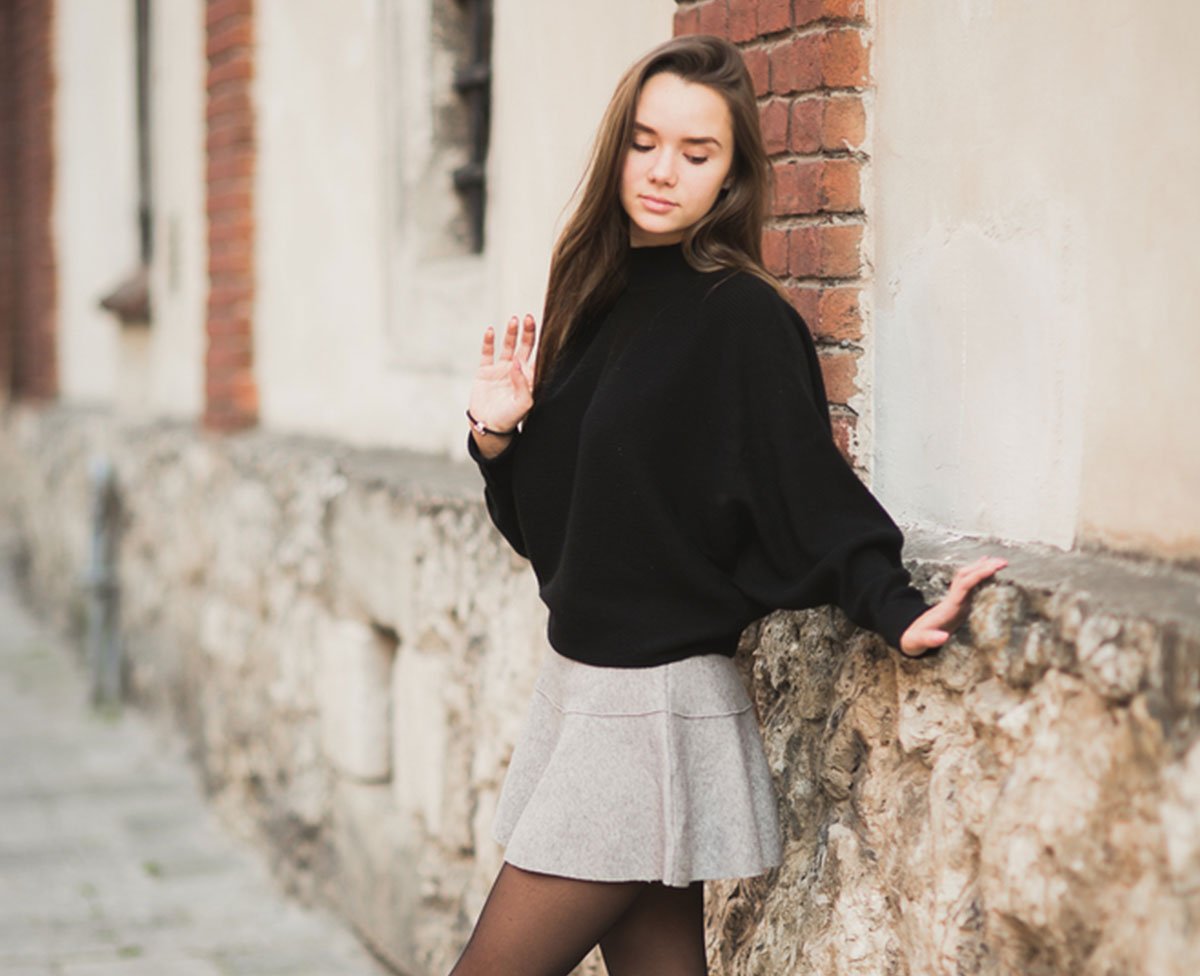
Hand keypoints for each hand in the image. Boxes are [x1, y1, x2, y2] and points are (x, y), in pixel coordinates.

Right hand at [468, 315, 535, 453]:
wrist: (488, 426)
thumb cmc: (510, 418)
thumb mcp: (522, 404)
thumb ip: (523, 383)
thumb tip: (518, 362)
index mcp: (528, 378)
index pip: (537, 357)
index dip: (541, 344)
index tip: (545, 328)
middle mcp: (516, 371)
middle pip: (525, 347)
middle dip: (528, 333)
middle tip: (529, 318)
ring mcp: (500, 370)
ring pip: (508, 347)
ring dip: (511, 333)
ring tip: (514, 320)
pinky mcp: (485, 371)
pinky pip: (487, 353)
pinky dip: (488, 342)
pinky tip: (491, 331)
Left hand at [898, 556, 1007, 656]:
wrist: (912, 635)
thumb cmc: (917, 638)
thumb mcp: (920, 641)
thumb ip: (930, 639)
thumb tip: (944, 637)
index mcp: (948, 606)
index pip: (964, 585)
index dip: (977, 576)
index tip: (992, 568)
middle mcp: (953, 598)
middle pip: (966, 576)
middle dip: (983, 567)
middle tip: (1003, 562)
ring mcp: (956, 599)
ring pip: (968, 577)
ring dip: (982, 568)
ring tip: (1000, 562)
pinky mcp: (960, 603)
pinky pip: (970, 585)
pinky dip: (979, 576)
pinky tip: (987, 568)